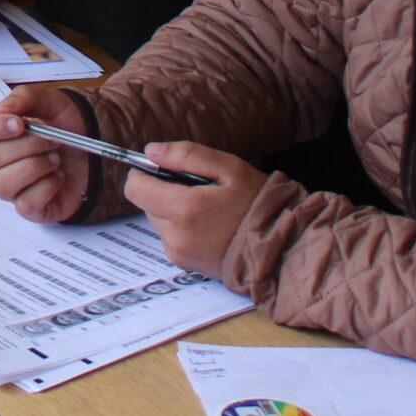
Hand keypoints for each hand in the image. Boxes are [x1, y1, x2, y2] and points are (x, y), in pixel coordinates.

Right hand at [0, 84, 94, 223]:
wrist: (95, 146)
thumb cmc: (66, 123)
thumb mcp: (49, 100)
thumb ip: (24, 98)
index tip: (20, 123)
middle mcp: (0, 162)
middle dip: (28, 146)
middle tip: (54, 140)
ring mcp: (13, 187)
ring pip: (2, 184)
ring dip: (34, 168)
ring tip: (56, 160)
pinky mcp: (30, 207)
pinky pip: (25, 203)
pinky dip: (46, 188)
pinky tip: (59, 178)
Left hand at [124, 143, 265, 276]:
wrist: (280, 250)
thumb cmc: (258, 205)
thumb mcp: (229, 169)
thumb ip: (186, 155)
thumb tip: (150, 151)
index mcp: (184, 209)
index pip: (134, 188)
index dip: (145, 174)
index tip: (165, 170)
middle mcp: (175, 235)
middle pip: (146, 203)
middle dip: (163, 191)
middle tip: (197, 189)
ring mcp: (178, 253)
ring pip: (157, 220)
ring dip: (172, 210)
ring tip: (207, 208)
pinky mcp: (184, 264)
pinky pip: (170, 237)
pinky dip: (181, 228)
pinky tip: (209, 225)